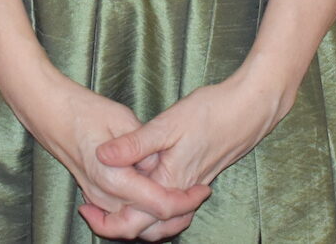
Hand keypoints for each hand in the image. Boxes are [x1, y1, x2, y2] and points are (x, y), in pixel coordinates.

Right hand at [9, 66, 209, 239]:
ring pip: (134, 226)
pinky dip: (143, 215)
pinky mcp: (94, 195)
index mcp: (115, 178)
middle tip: (197, 198)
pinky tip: (159, 197)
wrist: (50, 112)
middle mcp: (105, 195)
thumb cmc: (84, 111)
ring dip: (160, 221)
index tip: (203, 188)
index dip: (186, 201)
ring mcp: (97, 198)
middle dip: (176, 219)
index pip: (160, 205)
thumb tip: (161, 167)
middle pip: (148, 226)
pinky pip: (122, 217)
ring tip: (184, 201)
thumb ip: (143, 148)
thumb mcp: (121, 119)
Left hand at [92, 71, 291, 239]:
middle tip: (91, 212)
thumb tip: (101, 156)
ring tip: (110, 205)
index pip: (134, 220)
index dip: (106, 221)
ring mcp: (192, 186)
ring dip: (137, 218)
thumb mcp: (168, 123)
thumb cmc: (211, 111)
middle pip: (147, 227)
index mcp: (170, 183)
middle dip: (117, 225)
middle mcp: (182, 192)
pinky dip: (153, 206)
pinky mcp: (198, 177)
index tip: (85, 208)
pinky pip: (172, 206)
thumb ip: (134, 143)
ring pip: (162, 220)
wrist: (250, 108)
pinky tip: (140, 186)